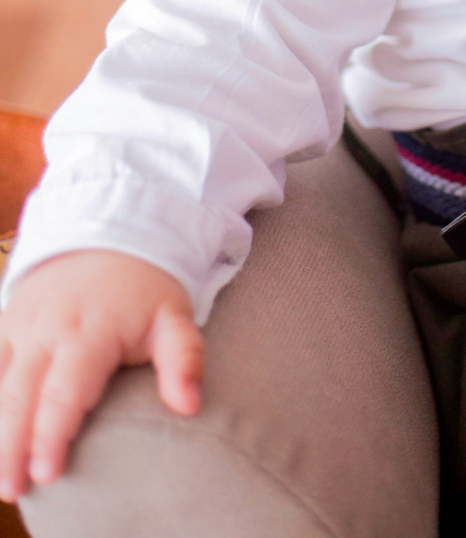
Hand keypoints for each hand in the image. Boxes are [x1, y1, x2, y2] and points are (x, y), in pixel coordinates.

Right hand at [0, 250, 202, 501]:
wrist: (113, 233)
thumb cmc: (145, 288)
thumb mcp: (174, 316)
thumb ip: (183, 359)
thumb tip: (190, 405)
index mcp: (90, 330)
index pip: (66, 391)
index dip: (53, 435)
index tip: (48, 473)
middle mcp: (48, 328)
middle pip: (21, 395)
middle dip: (12, 445)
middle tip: (13, 488)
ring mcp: (22, 324)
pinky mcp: (7, 321)